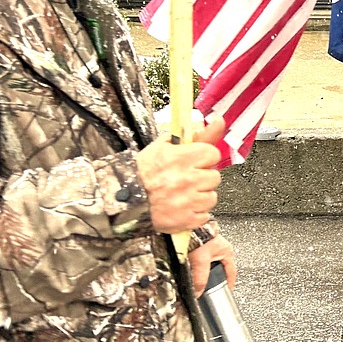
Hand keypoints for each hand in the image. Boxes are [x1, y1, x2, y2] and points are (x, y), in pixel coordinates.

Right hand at [135, 116, 225, 233]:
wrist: (123, 201)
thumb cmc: (142, 172)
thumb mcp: (163, 147)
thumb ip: (194, 135)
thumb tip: (219, 122)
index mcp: (181, 159)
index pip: (213, 154)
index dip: (205, 157)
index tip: (196, 161)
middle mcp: (187, 180)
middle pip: (214, 177)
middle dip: (203, 177)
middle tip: (187, 179)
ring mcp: (187, 202)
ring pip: (211, 197)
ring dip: (200, 196)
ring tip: (183, 194)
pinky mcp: (186, 220)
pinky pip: (204, 215)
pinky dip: (195, 213)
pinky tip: (182, 207)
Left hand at [188, 232, 236, 296]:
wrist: (186, 227)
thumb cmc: (199, 236)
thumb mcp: (202, 260)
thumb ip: (200, 277)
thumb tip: (198, 291)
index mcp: (227, 251)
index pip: (232, 272)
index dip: (229, 284)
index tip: (227, 293)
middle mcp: (220, 250)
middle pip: (219, 271)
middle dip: (213, 280)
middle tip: (207, 290)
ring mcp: (211, 248)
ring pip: (209, 267)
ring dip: (203, 274)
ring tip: (196, 281)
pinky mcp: (201, 247)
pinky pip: (200, 263)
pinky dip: (196, 268)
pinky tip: (190, 272)